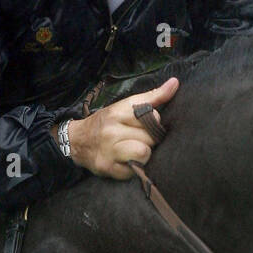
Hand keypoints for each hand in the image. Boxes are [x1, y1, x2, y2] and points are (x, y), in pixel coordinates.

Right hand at [63, 77, 178, 179]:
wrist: (78, 141)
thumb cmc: (107, 122)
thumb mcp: (125, 106)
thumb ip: (152, 97)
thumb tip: (175, 83)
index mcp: (118, 112)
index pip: (152, 115)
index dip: (153, 121)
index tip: (144, 124)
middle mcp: (112, 130)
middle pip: (150, 136)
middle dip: (149, 139)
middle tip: (139, 139)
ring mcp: (109, 150)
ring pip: (144, 152)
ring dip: (144, 153)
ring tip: (136, 151)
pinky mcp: (108, 168)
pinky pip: (135, 169)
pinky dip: (135, 167)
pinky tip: (127, 161)